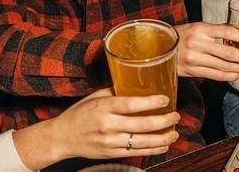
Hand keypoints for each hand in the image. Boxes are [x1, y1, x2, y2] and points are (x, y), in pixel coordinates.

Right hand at [15, 88, 179, 168]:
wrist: (62, 137)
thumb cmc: (79, 114)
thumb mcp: (94, 97)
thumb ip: (114, 92)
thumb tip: (136, 85)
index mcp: (103, 107)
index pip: (131, 104)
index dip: (151, 102)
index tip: (165, 99)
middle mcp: (107, 125)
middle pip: (141, 124)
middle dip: (163, 121)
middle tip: (176, 116)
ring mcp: (110, 142)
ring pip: (142, 142)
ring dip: (162, 138)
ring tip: (174, 132)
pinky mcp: (111, 154)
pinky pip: (136, 153)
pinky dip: (153, 150)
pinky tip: (163, 145)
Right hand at [175, 22, 238, 80]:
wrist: (158, 47)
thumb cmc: (180, 36)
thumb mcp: (197, 27)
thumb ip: (216, 31)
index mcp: (200, 29)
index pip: (228, 32)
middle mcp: (197, 44)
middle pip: (228, 53)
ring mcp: (193, 59)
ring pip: (223, 67)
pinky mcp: (191, 71)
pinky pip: (215, 76)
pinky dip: (229, 76)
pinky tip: (238, 75)